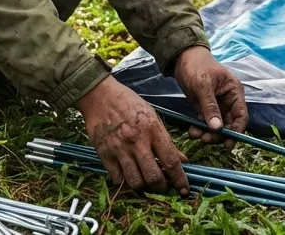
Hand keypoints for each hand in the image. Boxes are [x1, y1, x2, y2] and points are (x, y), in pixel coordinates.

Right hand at [74, 76, 189, 196]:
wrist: (100, 95)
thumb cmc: (129, 103)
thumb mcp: (152, 115)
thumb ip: (166, 139)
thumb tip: (183, 159)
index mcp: (152, 129)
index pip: (171, 160)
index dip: (180, 179)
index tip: (184, 189)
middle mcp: (137, 141)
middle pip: (153, 176)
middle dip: (161, 187)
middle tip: (163, 186)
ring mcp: (119, 149)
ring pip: (135, 181)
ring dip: (144, 187)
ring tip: (146, 182)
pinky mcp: (104, 154)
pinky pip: (117, 178)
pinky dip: (125, 182)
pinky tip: (128, 176)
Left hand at [173, 46, 247, 148]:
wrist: (181, 57)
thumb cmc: (196, 66)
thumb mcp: (203, 85)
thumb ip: (210, 106)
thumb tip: (217, 128)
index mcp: (234, 92)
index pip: (241, 116)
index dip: (237, 130)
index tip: (227, 142)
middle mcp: (228, 101)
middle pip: (229, 124)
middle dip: (218, 134)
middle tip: (205, 139)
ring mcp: (217, 105)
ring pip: (216, 126)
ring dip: (207, 133)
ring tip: (194, 134)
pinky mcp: (205, 108)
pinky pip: (205, 123)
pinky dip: (200, 128)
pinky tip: (192, 130)